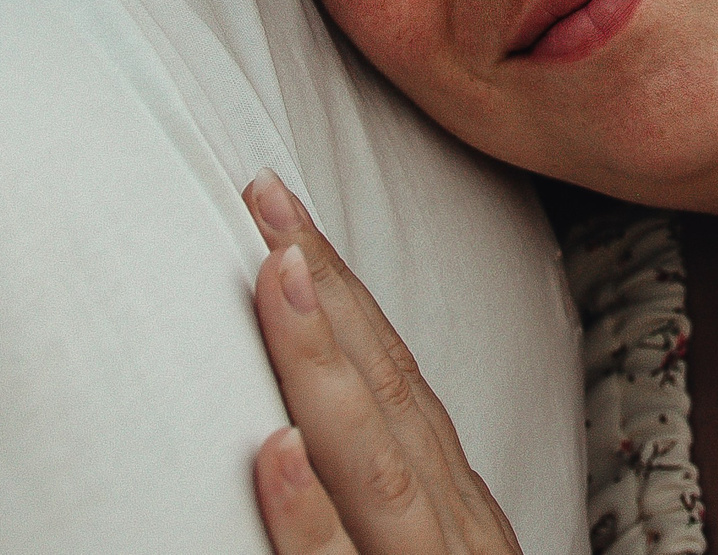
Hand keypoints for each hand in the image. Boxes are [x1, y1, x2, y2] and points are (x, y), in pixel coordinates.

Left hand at [243, 170, 523, 554]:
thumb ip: (385, 502)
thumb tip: (317, 432)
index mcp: (449, 502)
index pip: (394, 375)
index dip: (342, 289)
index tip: (284, 213)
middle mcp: (447, 524)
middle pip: (388, 391)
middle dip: (329, 286)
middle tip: (268, 195)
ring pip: (374, 465)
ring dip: (325, 363)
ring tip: (280, 273)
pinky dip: (309, 513)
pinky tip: (275, 451)